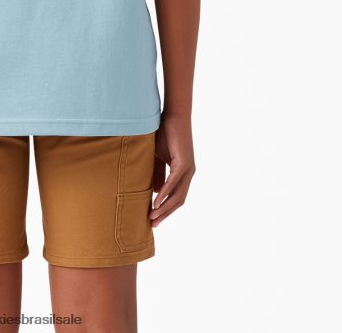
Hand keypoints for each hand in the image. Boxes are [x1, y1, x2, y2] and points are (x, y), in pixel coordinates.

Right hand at [150, 112, 195, 226]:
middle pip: (178, 200)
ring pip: (177, 195)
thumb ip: (157, 173)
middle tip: (152, 225)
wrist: (173, 116)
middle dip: (165, 214)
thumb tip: (156, 192)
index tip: (153, 219)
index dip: (165, 209)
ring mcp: (188, 169)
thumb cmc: (164, 133)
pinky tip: (156, 200)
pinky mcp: (184, 162)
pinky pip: (174, 182)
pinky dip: (165, 193)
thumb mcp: (157, 157)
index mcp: (183, 173)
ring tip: (152, 217)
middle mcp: (188, 174)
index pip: (176, 197)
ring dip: (164, 207)